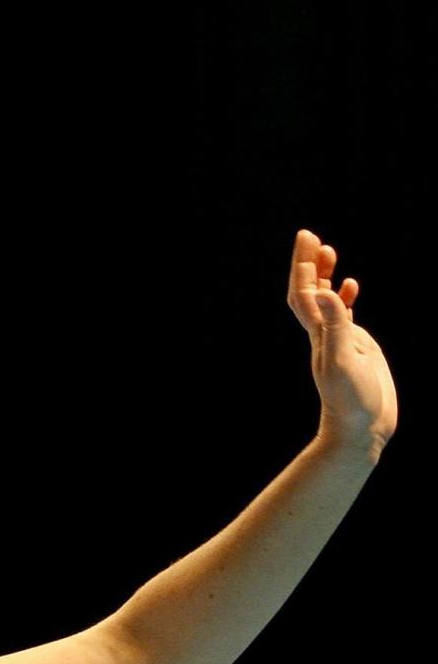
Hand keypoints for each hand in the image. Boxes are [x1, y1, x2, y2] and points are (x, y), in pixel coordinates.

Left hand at [287, 229, 396, 457]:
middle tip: (310, 235)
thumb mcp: (344, 360)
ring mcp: (338, 339)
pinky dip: (344, 297)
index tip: (306, 238)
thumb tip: (321, 292)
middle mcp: (323, 332)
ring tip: (327, 250)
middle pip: (309, 290)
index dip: (302, 265)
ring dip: (323, 275)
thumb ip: (335, 325)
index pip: (303, 292)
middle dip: (308, 263)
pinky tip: (350, 286)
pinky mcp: (355, 347)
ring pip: (325, 300)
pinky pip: (344, 315)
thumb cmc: (352, 400)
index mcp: (317, 333)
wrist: (362, 428)